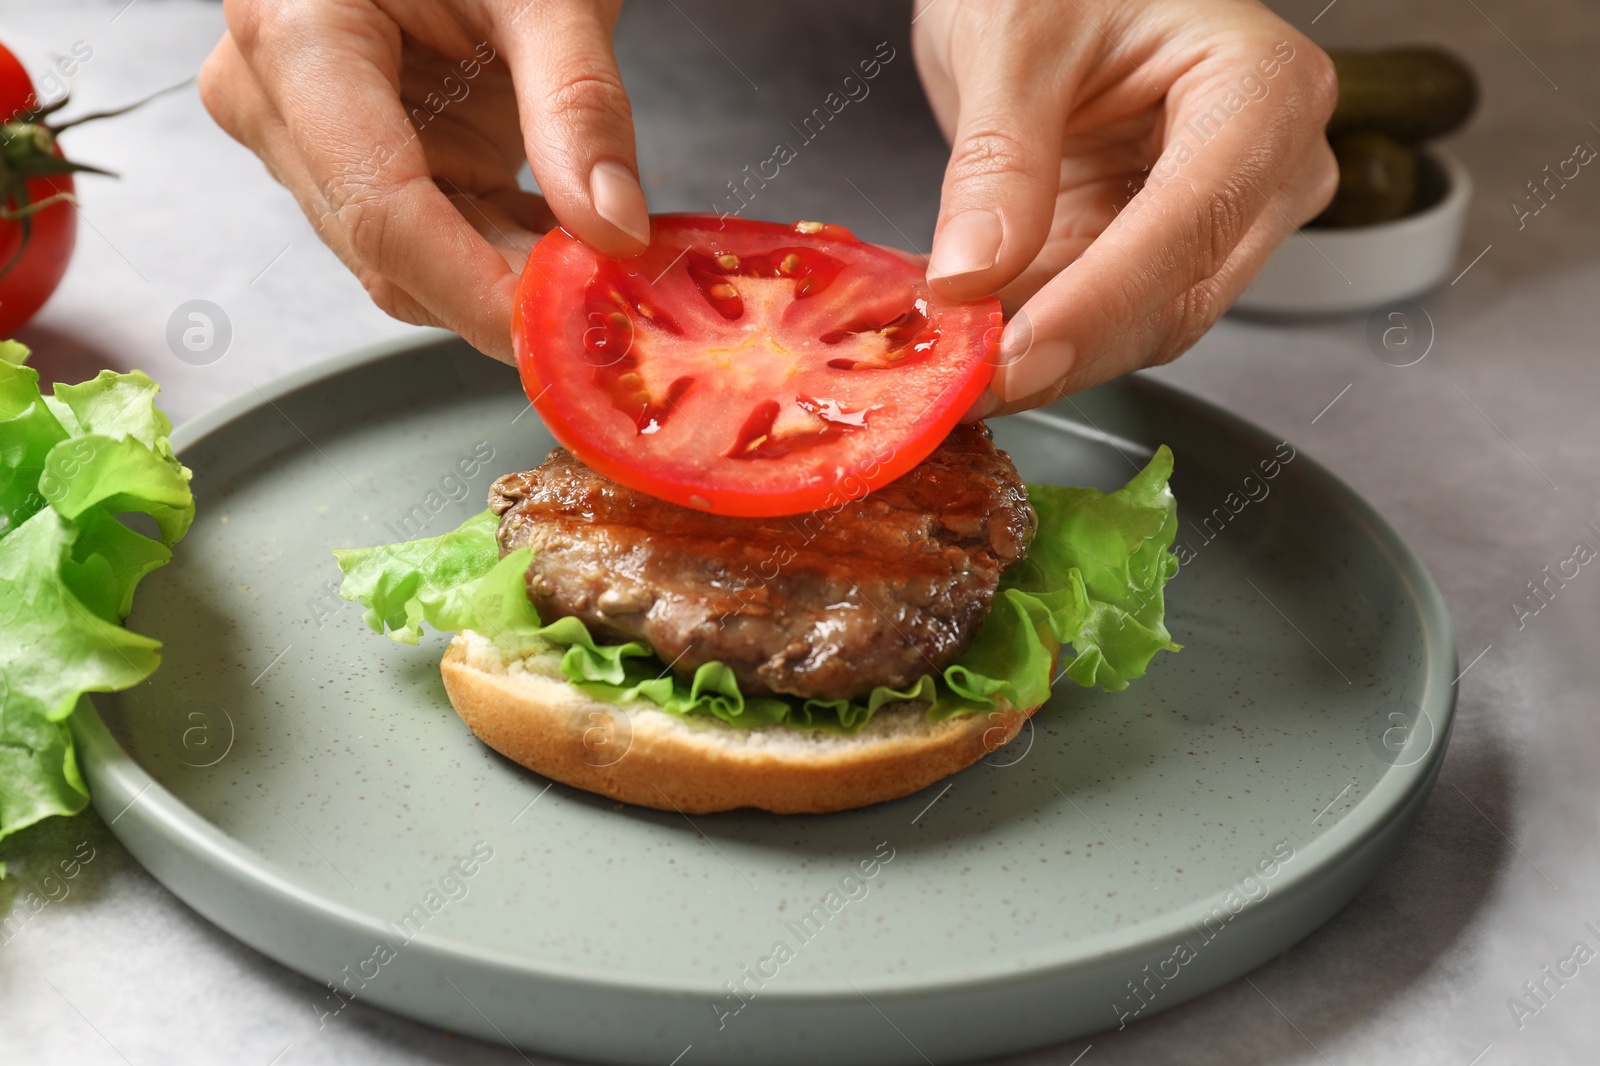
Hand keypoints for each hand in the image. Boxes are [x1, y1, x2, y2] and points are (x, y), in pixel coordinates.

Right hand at [200, 0, 649, 361]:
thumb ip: (580, 104)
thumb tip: (614, 230)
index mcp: (295, 35)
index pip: (383, 210)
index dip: (475, 290)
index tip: (560, 333)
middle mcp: (273, 95)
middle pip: (388, 250)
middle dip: (502, 290)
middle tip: (610, 306)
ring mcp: (300, 132)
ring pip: (404, 260)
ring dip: (505, 276)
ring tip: (600, 267)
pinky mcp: (345, 153)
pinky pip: (424, 234)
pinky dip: (499, 250)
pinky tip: (566, 244)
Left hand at [912, 0, 1337, 416]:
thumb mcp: (1015, 34)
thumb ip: (997, 157)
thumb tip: (972, 276)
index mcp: (1262, 91)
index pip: (1191, 226)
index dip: (1098, 307)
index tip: (1015, 357)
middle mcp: (1264, 169)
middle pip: (1176, 299)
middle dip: (1064, 349)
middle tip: (962, 381)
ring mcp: (1214, 220)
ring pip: (1136, 330)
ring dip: (1039, 354)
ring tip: (948, 360)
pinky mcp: (1152, 254)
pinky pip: (1094, 321)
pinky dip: (1026, 337)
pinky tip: (966, 342)